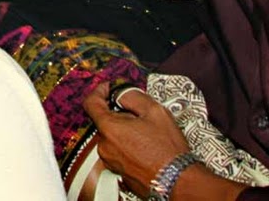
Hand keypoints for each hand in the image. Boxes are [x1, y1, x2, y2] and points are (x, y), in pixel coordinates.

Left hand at [84, 83, 193, 197]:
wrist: (178, 181)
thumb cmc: (168, 149)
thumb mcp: (155, 111)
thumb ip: (132, 96)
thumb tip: (120, 92)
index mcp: (109, 129)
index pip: (90, 103)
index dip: (100, 91)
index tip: (110, 88)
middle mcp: (105, 146)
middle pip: (104, 121)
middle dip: (119, 114)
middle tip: (140, 116)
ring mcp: (111, 161)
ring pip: (112, 137)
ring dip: (125, 131)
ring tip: (147, 135)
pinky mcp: (119, 172)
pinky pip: (118, 152)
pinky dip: (128, 146)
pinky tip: (145, 148)